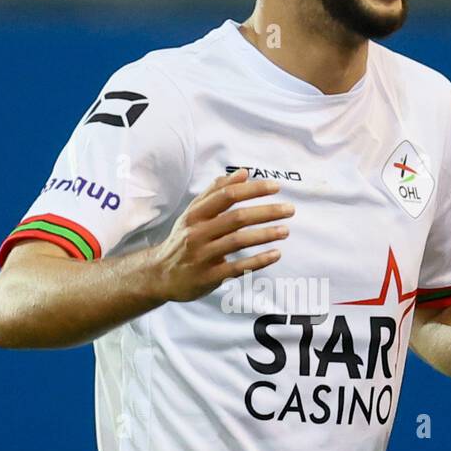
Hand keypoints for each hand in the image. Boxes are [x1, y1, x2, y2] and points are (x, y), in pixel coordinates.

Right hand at [150, 168, 293, 302]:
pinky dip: (258, 261)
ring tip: (286, 230)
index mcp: (195, 215)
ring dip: (265, 235)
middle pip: (237, 218)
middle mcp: (197, 233)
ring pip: (238, 241)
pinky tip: (276, 254)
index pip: (227, 196)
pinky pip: (237, 268)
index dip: (253, 190)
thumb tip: (242, 173)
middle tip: (290, 209)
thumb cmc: (182, 240)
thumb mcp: (193, 214)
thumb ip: (216, 192)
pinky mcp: (208, 276)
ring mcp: (202, 256)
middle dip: (266, 212)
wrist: (160, 275)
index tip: (276, 187)